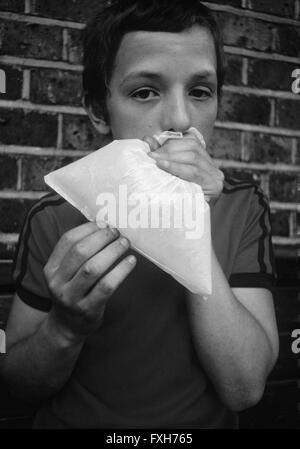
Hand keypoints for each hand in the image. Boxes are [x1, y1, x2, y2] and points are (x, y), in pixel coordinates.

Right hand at [43, 222, 135, 342]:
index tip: (105, 224)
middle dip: (102, 238)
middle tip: (117, 233)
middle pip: (80, 252)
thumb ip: (78, 252)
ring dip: (112, 252)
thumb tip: (103, 226)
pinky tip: (131, 261)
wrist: (67, 326)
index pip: (68, 240)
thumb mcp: (66, 272)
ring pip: (93, 268)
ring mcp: (72, 297)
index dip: (88, 229)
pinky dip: (121, 271)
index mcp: (51, 268)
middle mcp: (58, 282)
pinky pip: (107, 286)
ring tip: (125, 243)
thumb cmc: (73, 291)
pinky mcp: (88, 309)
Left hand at [144, 132, 223, 203]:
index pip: (190, 142)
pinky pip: (194, 172)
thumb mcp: (168, 177)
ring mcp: (216, 177)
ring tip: (153, 160)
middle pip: (192, 147)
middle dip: (168, 149)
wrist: (185, 230)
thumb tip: (147, 139)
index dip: (170, 142)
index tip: (150, 148)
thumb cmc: (175, 203)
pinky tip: (162, 166)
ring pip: (193, 157)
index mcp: (204, 162)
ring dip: (170, 156)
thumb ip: (161, 157)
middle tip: (150, 156)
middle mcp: (213, 168)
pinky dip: (176, 167)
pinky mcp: (215, 187)